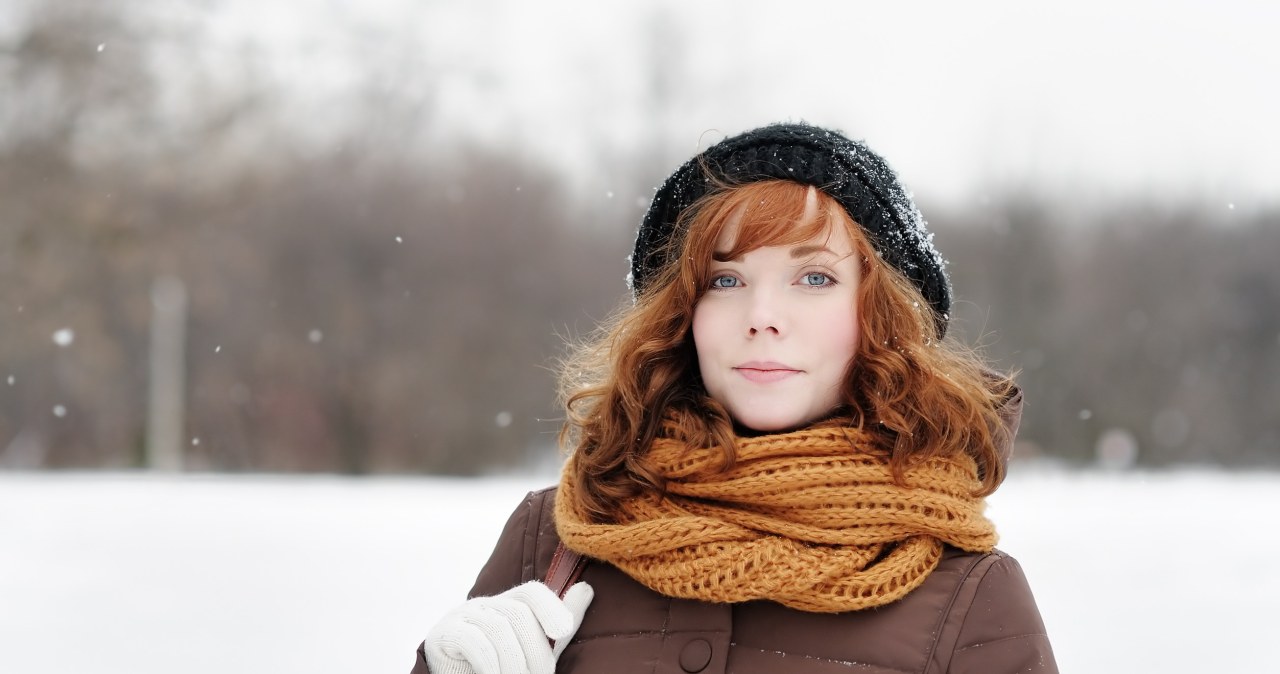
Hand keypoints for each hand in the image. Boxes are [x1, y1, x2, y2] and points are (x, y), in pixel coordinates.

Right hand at [424, 581, 593, 673]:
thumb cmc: (501, 669)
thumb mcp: (535, 649)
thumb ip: (558, 625)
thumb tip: (587, 589)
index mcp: (509, 604)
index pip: (532, 592)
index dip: (551, 606)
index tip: (563, 631)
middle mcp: (485, 604)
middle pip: (519, 613)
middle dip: (535, 650)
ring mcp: (461, 616)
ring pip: (498, 628)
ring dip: (514, 662)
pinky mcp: (442, 633)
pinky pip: (473, 641)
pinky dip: (489, 664)